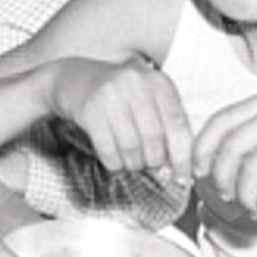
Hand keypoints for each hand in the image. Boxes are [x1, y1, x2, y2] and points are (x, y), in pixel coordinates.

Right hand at [48, 58, 195, 183]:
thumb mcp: (148, 99)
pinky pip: (107, 149)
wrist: (73, 79)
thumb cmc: (119, 95)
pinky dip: (114, 163)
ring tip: (131, 163)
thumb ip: (167, 124)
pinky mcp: (89, 109)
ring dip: (133, 164)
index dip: (182, 156)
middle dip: (153, 161)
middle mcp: (135, 83)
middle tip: (148, 164)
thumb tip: (182, 167)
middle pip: (154, 138)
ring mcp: (110, 94)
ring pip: (131, 146)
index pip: (178, 124)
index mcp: (157, 81)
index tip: (183, 178)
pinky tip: (115, 162)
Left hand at [193, 93, 256, 219]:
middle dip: (222, 178)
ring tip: (252, 208)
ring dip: (246, 197)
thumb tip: (201, 165)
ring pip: (250, 169)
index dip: (201, 149)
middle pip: (231, 147)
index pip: (220, 121)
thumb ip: (246, 145)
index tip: (198, 173)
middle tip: (226, 198)